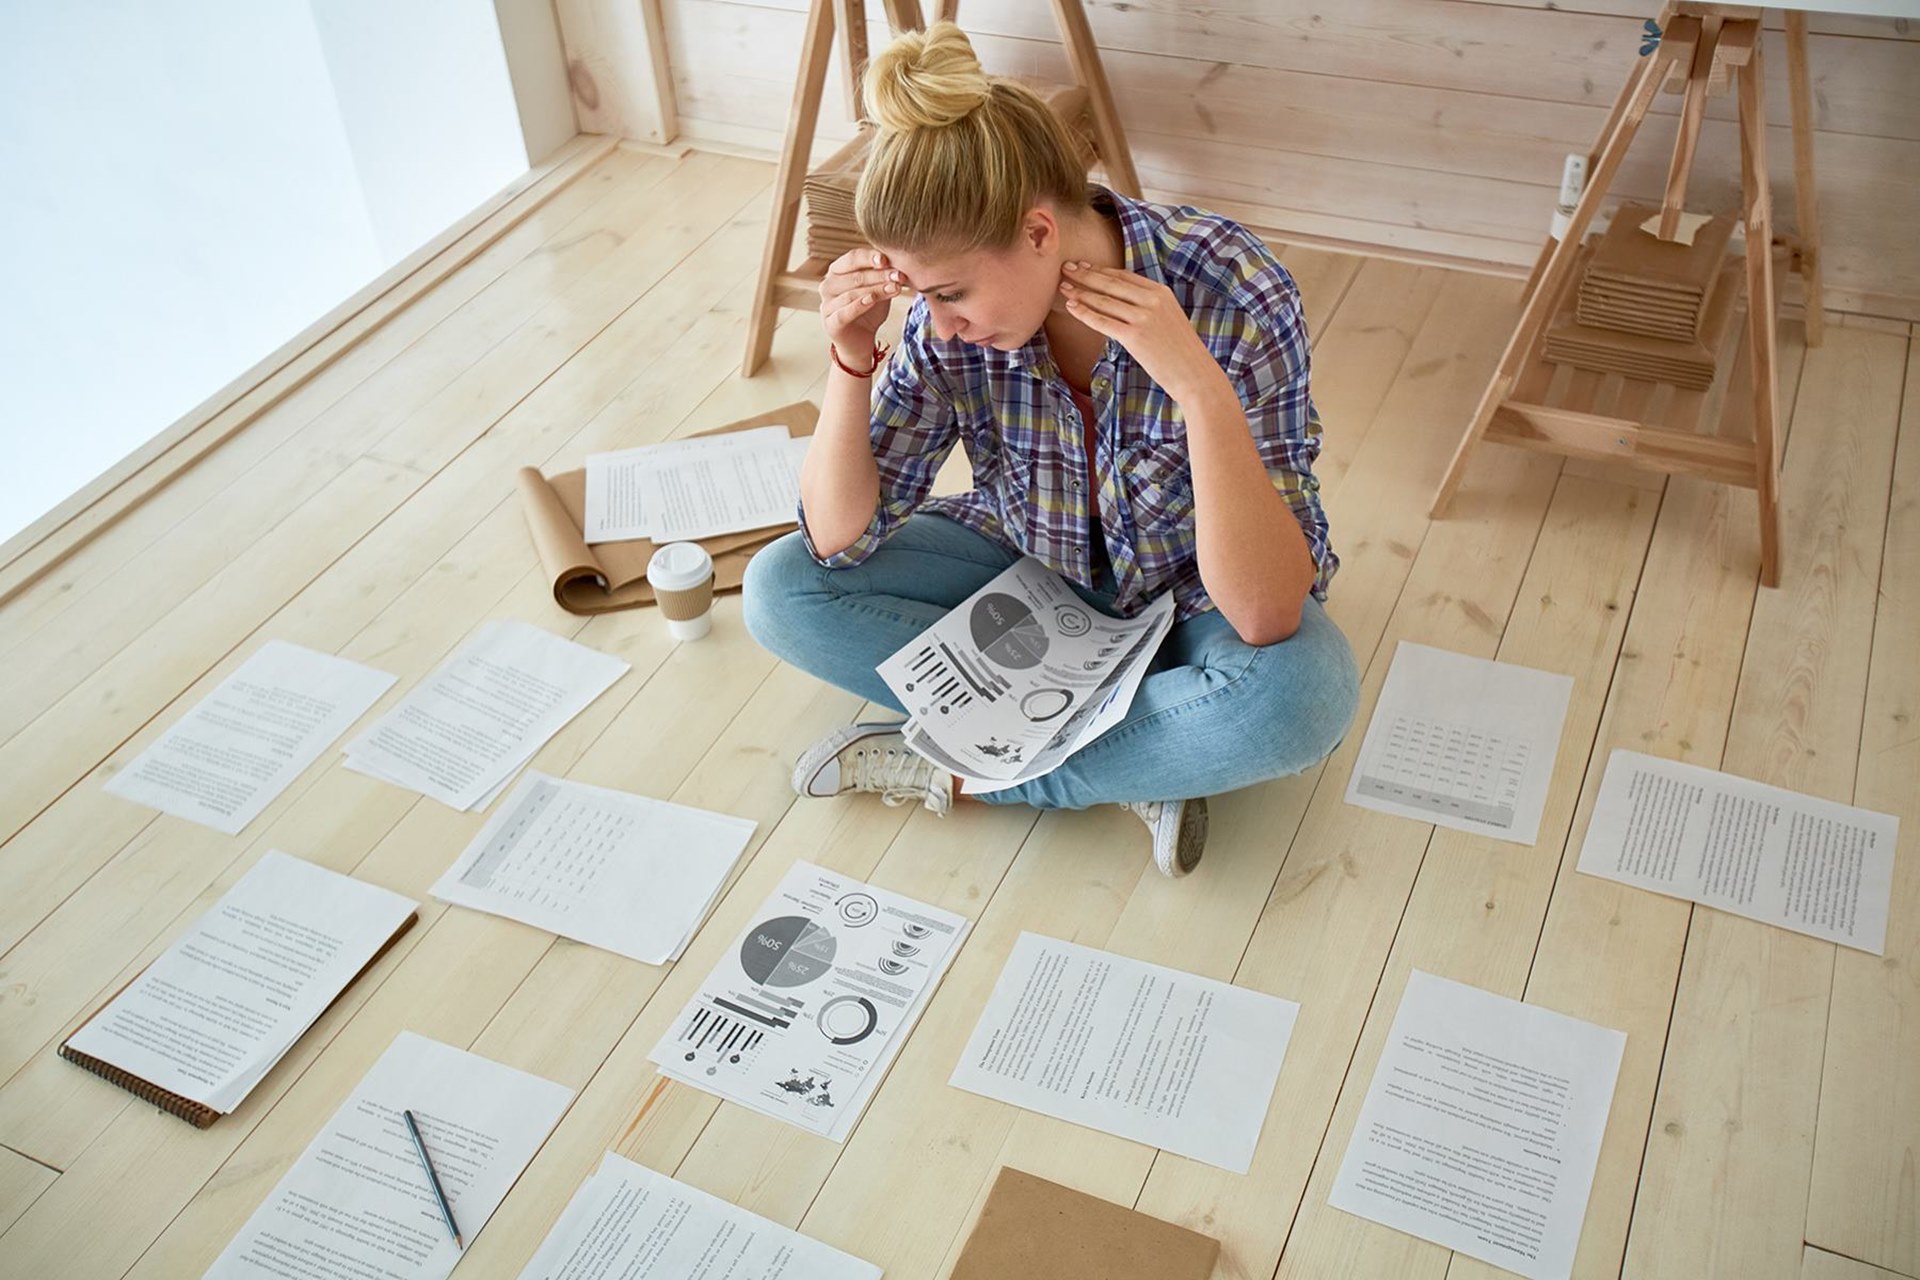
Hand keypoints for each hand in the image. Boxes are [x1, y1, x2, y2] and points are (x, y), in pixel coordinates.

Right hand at [820, 248, 905, 361]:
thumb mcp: (878, 290)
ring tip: (894, 288)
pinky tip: (871, 300)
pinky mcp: (830, 323)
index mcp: (837, 271)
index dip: (869, 257)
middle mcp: (828, 285)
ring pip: (852, 294)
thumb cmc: (868, 310)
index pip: (852, 258)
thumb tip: (898, 266)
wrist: (862, 340)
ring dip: (875, 290)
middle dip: (879, 275)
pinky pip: (844, 312)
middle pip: (855, 276)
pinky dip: (858, 305)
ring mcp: (826, 305)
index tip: (887, 259)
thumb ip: (883, 277)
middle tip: (899, 276)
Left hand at [1058, 261, 1223, 400]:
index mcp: (1161, 292)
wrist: (1194, 374)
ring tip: (1063, 287)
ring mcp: (1143, 318)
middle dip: (1085, 275)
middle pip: (1111, 284)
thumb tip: (1123, 301)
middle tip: (1065, 268)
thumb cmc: (1180, 351)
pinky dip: (1084, 313)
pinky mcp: (1134, 337)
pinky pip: (1103, 321)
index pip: (1124, 276)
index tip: (1083, 266)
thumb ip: (1148, 305)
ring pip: (1104, 301)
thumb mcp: (1169, 317)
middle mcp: (1152, 300)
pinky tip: (1071, 307)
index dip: (1100, 270)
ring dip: (1080, 292)